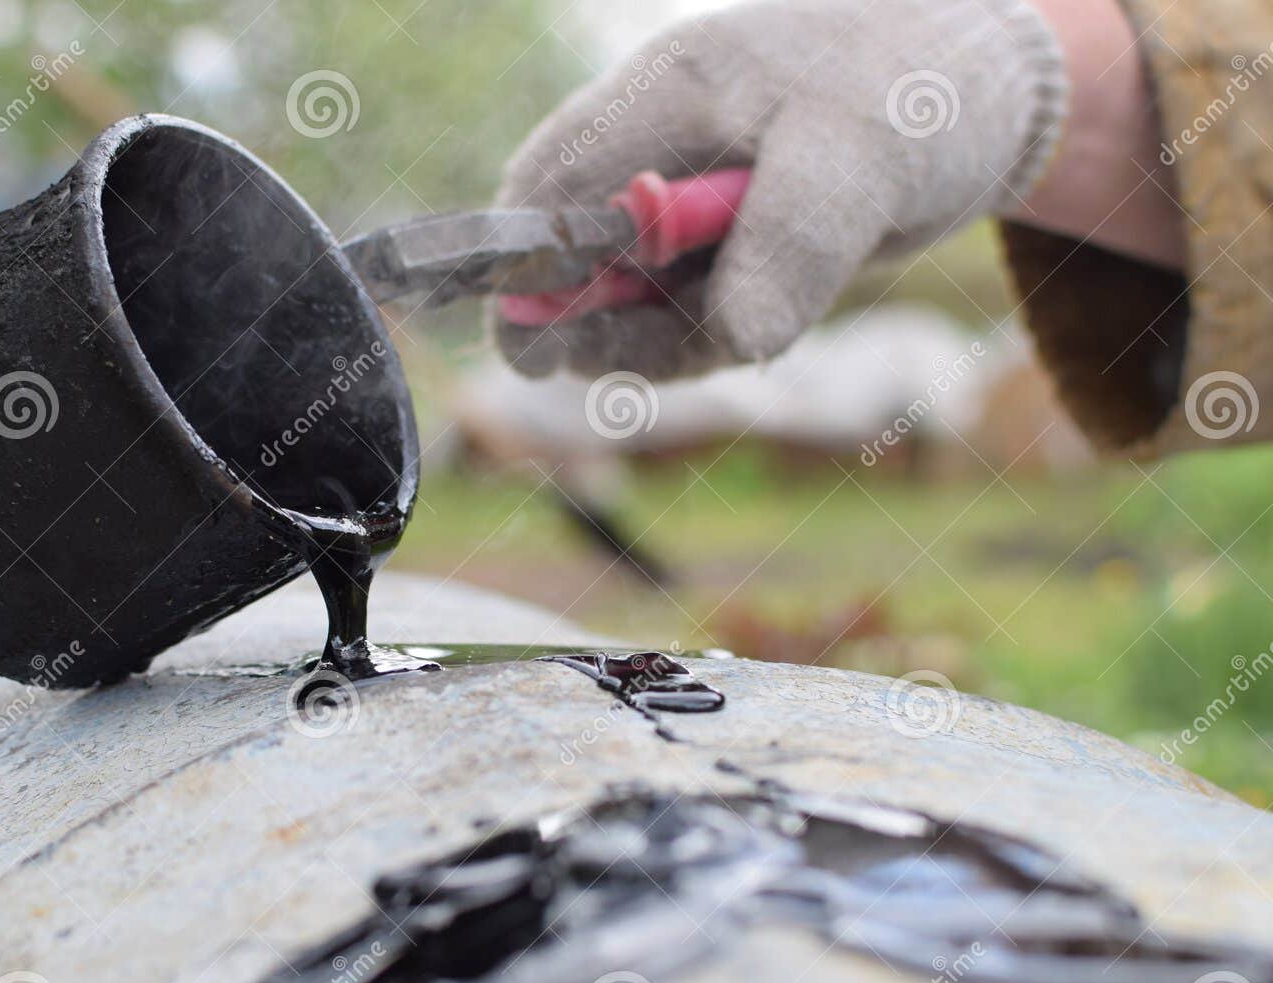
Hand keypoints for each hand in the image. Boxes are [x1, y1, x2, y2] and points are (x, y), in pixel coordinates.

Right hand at [492, 0, 1067, 379]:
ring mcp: (689, 208)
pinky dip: (708, 342)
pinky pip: (687, 319)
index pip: (550, 183)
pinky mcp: (727, 253)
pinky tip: (759, 326)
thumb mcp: (859, 157)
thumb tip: (737, 340)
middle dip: (589, 321)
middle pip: (574, 256)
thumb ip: (790, 244)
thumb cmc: (914, 95)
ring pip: (629, 302)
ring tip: (738, 330)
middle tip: (617, 361)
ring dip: (657, 342)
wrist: (985, 101)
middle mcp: (661, 153)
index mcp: (667, 96)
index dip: (523, 266)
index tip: (531, 343)